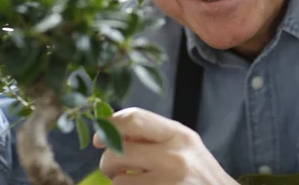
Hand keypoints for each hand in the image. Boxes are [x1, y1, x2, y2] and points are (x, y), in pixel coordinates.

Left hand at [94, 107, 238, 184]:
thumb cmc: (199, 174)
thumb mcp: (184, 146)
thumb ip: (153, 136)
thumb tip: (108, 134)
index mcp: (179, 135)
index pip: (134, 119)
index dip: (109, 126)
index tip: (99, 138)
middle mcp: (174, 157)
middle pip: (117, 151)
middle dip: (108, 162)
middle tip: (115, 168)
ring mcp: (167, 183)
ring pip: (118, 181)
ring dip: (119, 184)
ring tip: (136, 183)